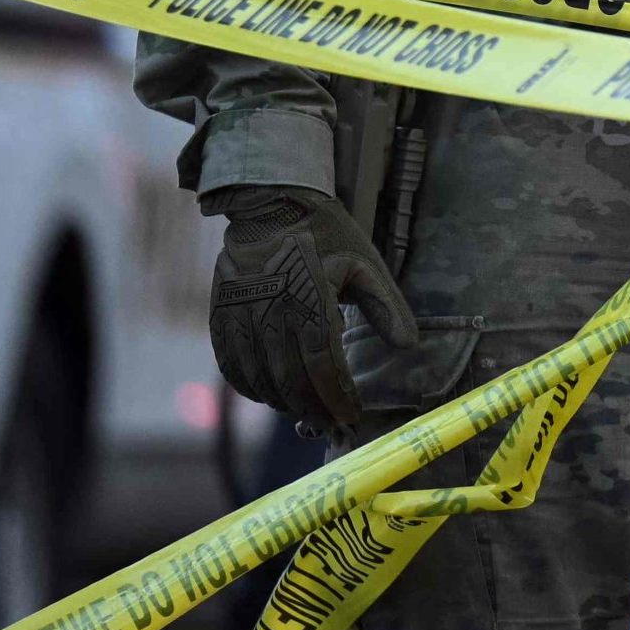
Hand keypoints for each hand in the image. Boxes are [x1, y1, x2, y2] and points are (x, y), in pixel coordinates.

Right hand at [204, 185, 419, 438]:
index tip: (350, 416)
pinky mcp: (221, 310)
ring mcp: (241, 310)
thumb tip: (408, 346)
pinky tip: (269, 396)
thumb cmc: (327, 236)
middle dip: (312, 408)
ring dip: (282, 403)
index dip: (336, 395)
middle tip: (330, 425)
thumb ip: (386, 306)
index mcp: (310, 294)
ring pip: (258, 375)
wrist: (272, 203)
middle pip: (289, 376)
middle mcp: (271, 306)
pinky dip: (249, 387)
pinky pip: (230, 362)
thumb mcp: (365, 264)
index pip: (322, 360)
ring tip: (306, 413)